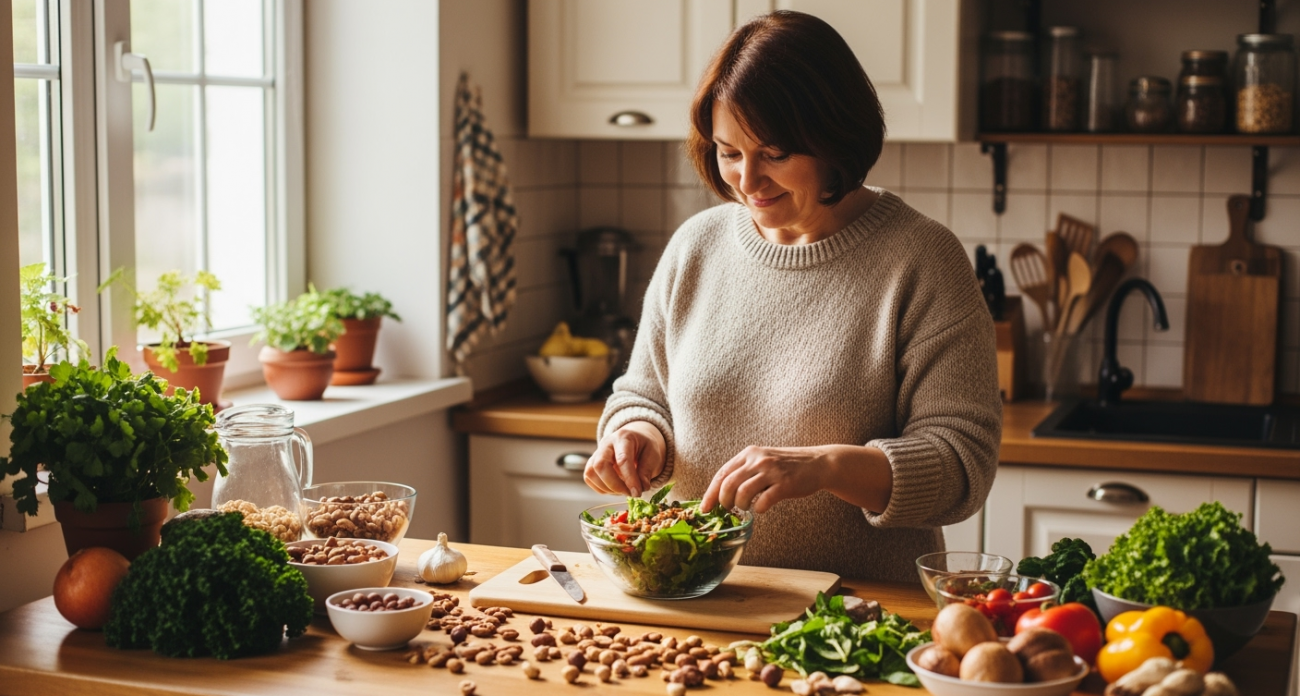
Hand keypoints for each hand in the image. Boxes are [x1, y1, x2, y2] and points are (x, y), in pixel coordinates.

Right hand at [584, 422, 665, 497]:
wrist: (636, 440)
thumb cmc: (645, 447)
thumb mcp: (653, 455)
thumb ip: (647, 470)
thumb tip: (642, 487)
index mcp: (624, 437)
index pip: (622, 459)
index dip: (630, 479)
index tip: (637, 492)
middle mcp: (606, 444)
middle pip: (600, 465)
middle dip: (615, 485)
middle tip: (630, 493)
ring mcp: (596, 453)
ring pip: (592, 473)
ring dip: (609, 488)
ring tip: (625, 490)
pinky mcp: (591, 464)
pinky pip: (590, 479)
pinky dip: (603, 489)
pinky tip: (617, 488)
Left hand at [699, 446, 829, 513]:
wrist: (818, 463)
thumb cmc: (787, 466)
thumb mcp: (763, 461)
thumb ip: (744, 471)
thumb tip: (721, 493)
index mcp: (749, 453)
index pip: (722, 474)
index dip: (710, 493)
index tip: (704, 508)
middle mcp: (758, 460)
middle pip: (728, 484)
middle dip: (724, 502)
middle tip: (729, 509)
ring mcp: (772, 471)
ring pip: (742, 493)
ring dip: (741, 506)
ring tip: (747, 507)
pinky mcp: (785, 484)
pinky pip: (763, 501)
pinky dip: (759, 509)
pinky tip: (762, 507)